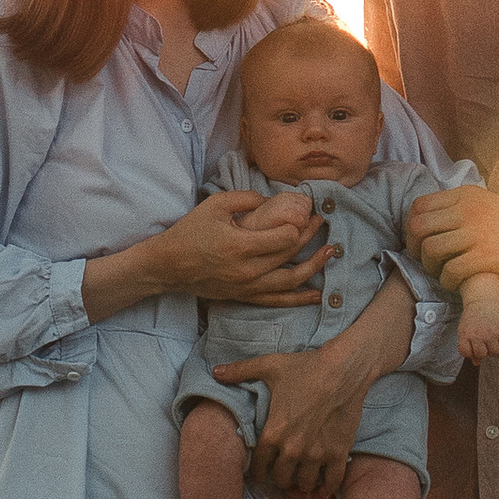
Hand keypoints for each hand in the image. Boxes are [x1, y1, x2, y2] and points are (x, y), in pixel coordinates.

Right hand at [155, 188, 329, 305]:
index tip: (308, 212)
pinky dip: (299, 298)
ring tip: (330, 253)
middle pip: (291, 255)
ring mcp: (247, 286)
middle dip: (310, 237)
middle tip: (322, 222)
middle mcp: (248, 269)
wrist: (169, 265)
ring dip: (314, 267)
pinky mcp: (244, 296)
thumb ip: (246, 197)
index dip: (301, 224)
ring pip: (290, 281)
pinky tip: (317, 294)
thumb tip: (271, 199)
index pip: (285, 237)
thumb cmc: (190, 232)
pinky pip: (277, 301)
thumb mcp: (215, 204)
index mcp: (242, 245)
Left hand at [208, 335, 375, 498]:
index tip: (262, 474)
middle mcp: (293, 449)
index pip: (260, 466)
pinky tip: (324, 486)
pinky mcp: (338, 452)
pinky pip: (332, 481)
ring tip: (303, 480)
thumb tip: (216, 372)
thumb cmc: (306, 367)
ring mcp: (317, 453)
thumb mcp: (269, 366)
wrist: (343, 369)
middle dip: (281, 479)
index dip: (259, 473)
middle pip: (283, 479)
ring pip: (305, 483)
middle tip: (284, 475)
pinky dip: (327, 487)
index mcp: (273, 433)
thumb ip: (240, 371)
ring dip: (303, 484)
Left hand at [408, 182, 498, 295]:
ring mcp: (478, 232)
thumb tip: (433, 222)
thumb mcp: (491, 205)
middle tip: (427, 263)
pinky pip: (451, 271)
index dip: (411, 229)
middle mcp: (469, 209)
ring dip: (430, 268)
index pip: (419, 206)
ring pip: (430, 250)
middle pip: (418, 227)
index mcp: (467, 194)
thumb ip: (464, 209)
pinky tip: (457, 283)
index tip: (419, 244)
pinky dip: (447, 282)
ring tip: (443, 274)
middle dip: (414, 249)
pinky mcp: (489, 256)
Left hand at [458, 311, 498, 365]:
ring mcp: (491, 333)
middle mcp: (478, 334)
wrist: (484, 300)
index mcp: (466, 333)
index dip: (468, 353)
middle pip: (481, 354)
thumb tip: (476, 363)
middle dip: (482, 352)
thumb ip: (467, 345)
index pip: (465, 352)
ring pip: (494, 352)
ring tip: (492, 343)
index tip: (471, 348)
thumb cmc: (473, 317)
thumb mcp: (465, 329)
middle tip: (483, 344)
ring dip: (493, 351)